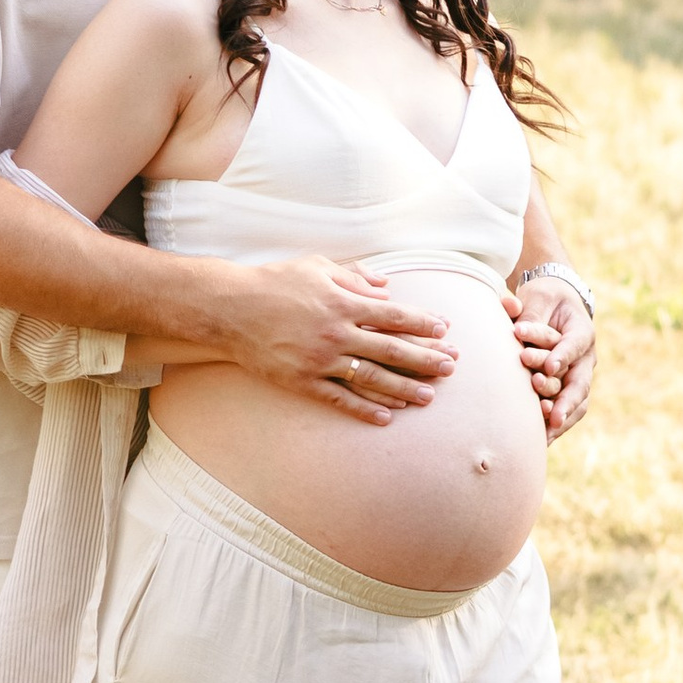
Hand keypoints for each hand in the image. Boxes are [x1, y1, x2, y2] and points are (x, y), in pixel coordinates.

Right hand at [211, 257, 455, 422]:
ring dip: (403, 388)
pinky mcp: (303, 380)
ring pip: (371, 378)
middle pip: (391, 350)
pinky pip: (340, 398)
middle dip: (425, 358)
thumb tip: (386, 288)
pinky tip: (386, 417)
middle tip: (451, 366)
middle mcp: (336, 332)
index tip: (444, 330)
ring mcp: (320, 359)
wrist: (230, 309)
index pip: (393, 315)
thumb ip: (354, 275)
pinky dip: (364, 409)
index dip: (422, 323)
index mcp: (342, 301)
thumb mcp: (316, 266)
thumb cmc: (275, 282)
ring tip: (428, 396)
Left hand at [511, 275, 594, 436]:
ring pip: (577, 400)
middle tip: (547, 409)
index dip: (563, 356)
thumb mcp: (539, 297)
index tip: (549, 367)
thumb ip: (528, 312)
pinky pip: (569, 410)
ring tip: (546, 425)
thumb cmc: (545, 299)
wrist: (557, 306)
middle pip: (580, 382)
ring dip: (561, 413)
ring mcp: (579, 375)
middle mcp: (585, 357)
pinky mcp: (568, 389)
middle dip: (565, 399)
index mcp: (581, 330)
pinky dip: (557, 425)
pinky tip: (543, 439)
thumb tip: (510, 312)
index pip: (574, 344)